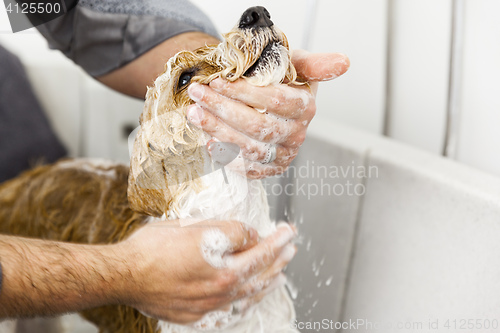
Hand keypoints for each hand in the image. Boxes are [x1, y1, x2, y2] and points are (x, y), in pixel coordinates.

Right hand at [115, 220, 296, 323]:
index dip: (277, 239)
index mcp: (224, 269)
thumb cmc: (153, 248)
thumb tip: (247, 234)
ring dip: (267, 282)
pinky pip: (230, 308)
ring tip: (280, 274)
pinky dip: (245, 300)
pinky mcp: (196, 315)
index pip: (260, 251)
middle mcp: (221, 292)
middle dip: (278, 260)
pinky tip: (249, 295)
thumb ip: (228, 231)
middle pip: (259, 275)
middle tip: (290, 248)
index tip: (288, 231)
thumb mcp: (195, 227)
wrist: (123, 275)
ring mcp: (209, 307)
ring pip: (248, 296)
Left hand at [186, 50, 349, 178]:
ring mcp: (284, 155)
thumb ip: (314, 63)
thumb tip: (344, 62)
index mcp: (305, 107)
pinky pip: (247, 168)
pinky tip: (208, 140)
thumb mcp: (295, 65)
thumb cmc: (279, 81)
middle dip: (223, 109)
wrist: (268, 102)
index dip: (243, 92)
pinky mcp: (269, 169)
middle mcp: (297, 134)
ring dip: (217, 130)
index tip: (217, 81)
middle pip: (258, 125)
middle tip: (198, 94)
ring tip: (194, 113)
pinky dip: (225, 156)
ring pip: (249, 147)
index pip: (274, 100)